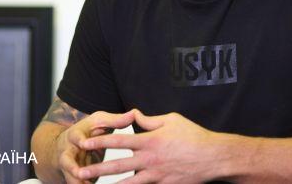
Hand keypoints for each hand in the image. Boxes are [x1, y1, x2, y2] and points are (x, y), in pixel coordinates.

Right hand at [56, 110, 135, 182]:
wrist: (70, 144)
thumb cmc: (87, 130)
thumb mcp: (99, 121)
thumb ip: (115, 120)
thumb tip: (134, 113)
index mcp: (75, 135)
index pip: (75, 137)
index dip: (79, 141)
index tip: (84, 144)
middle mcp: (69, 151)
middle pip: (66, 160)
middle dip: (71, 167)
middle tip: (78, 173)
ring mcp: (69, 166)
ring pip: (70, 176)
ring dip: (77, 182)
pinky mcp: (74, 177)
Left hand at [77, 110, 219, 182]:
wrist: (213, 157)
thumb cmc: (193, 135)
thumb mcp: (172, 119)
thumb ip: (149, 120)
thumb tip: (133, 115)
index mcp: (150, 141)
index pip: (119, 140)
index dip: (100, 140)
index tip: (84, 141)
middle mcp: (150, 159)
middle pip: (118, 165)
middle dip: (96, 168)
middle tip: (79, 170)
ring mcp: (156, 175)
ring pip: (128, 183)